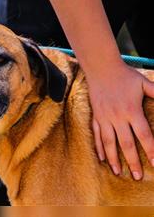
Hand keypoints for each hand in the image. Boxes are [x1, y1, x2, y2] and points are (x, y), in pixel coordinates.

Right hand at [87, 63, 153, 179]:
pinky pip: (96, 134)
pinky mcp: (96, 116)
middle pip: (125, 144)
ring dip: (113, 158)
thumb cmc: (125, 76)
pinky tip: (102, 158)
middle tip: (136, 176)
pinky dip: (99, 147)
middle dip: (132, 161)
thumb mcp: (145, 83)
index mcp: (131, 111)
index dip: (151, 151)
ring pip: (108, 142)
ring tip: (117, 172)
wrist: (101, 69)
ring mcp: (104, 118)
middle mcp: (117, 117)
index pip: (144, 135)